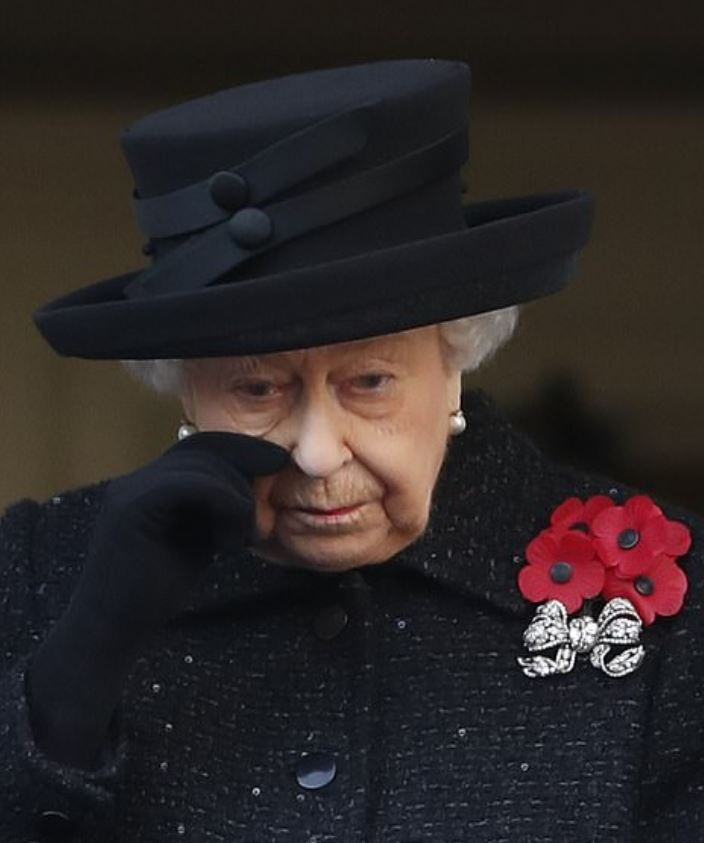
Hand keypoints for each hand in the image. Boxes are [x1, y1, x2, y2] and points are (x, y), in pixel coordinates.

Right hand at [27, 431, 288, 767]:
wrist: (110, 630)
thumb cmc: (154, 591)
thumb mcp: (197, 539)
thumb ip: (216, 510)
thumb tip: (252, 488)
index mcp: (151, 483)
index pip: (201, 446)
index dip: (241, 449)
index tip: (278, 461)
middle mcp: (138, 479)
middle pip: (203, 449)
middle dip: (244, 470)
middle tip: (263, 513)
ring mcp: (131, 490)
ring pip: (201, 464)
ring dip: (237, 497)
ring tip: (244, 536)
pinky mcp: (132, 508)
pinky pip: (191, 484)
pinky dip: (224, 503)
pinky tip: (230, 539)